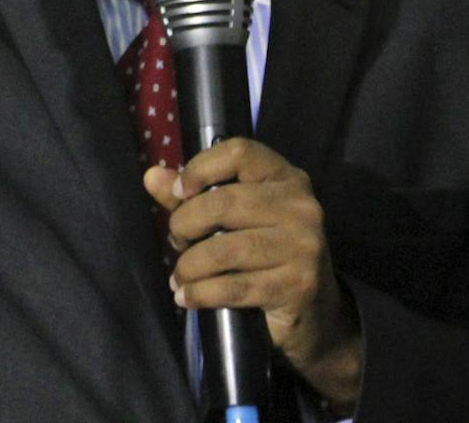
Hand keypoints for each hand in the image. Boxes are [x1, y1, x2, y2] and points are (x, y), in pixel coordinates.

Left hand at [145, 139, 363, 410]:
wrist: (317, 316)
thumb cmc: (269, 257)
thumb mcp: (239, 220)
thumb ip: (196, 196)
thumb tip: (152, 176)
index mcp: (287, 179)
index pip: (239, 152)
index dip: (201, 168)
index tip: (179, 192)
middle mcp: (301, 207)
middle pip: (224, 202)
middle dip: (186, 224)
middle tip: (177, 242)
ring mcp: (303, 247)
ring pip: (224, 249)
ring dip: (189, 266)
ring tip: (179, 277)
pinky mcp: (297, 286)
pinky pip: (233, 287)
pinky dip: (200, 293)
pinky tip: (187, 297)